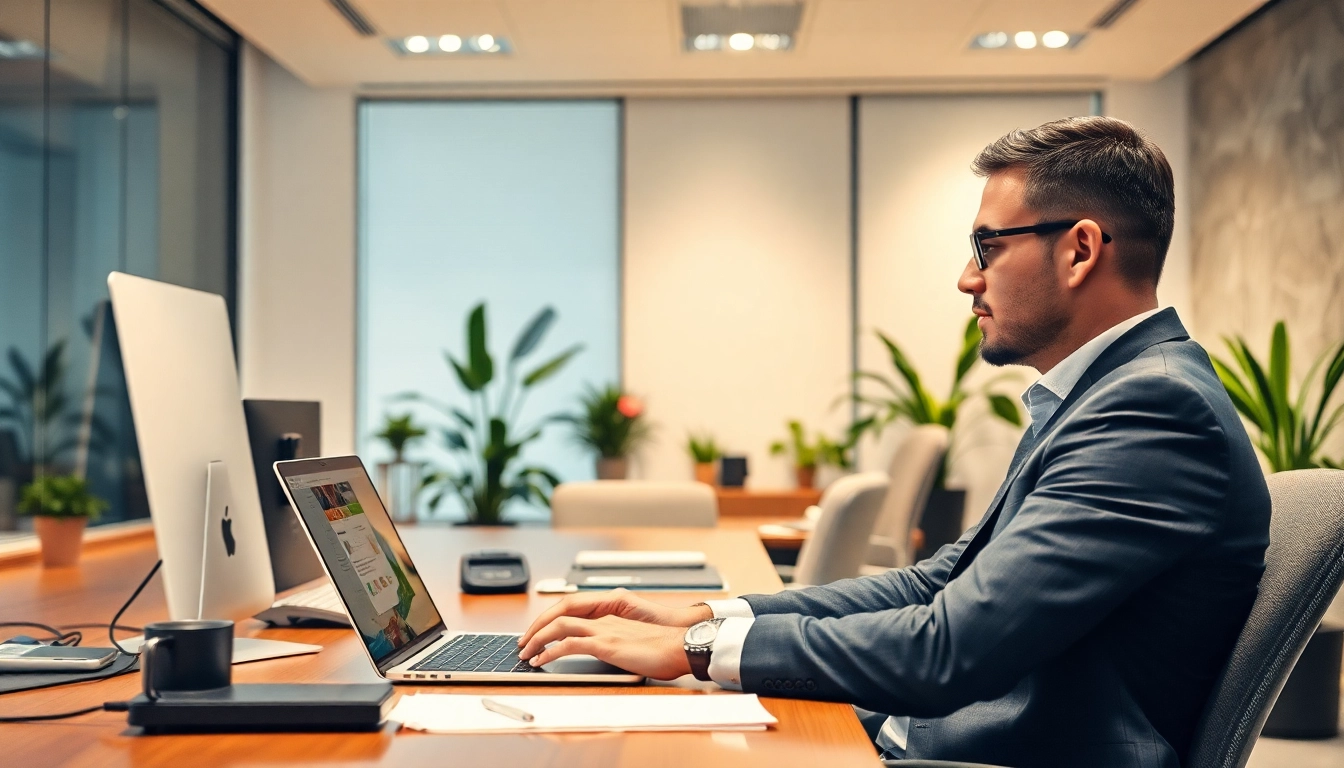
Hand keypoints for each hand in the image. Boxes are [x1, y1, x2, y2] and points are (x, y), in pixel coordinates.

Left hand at [518, 614, 690, 679]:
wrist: (679, 646)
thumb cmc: (663, 648)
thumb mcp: (635, 641)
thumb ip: (618, 641)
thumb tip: (607, 651)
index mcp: (610, 616)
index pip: (571, 610)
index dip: (550, 620)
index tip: (538, 633)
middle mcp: (603, 619)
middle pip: (559, 614)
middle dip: (536, 628)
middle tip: (523, 643)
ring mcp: (603, 630)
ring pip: (559, 626)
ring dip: (537, 639)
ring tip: (525, 653)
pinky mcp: (605, 645)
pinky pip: (568, 645)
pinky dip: (550, 652)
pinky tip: (541, 662)